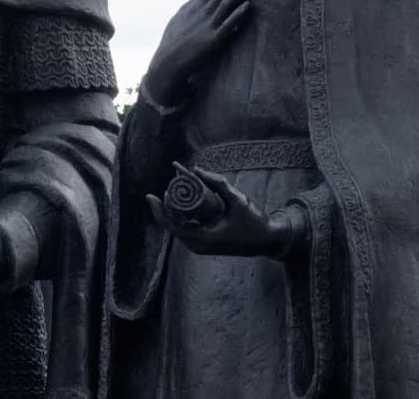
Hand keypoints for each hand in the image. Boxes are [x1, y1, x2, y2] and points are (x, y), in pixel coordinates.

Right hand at [141, 0, 256, 105]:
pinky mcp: (213, 40)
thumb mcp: (179, 19)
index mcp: (194, 5)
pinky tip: (248, 5)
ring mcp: (207, 24)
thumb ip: (191, 7)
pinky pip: (227, 25)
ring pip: (227, 1)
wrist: (167, 64)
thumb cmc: (173, 43)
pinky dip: (237, 14)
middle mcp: (201, 11)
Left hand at [145, 164, 293, 257]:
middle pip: (173, 227)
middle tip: (167, 188)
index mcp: (205, 238)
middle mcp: (200, 246)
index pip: (173, 227)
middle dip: (166, 208)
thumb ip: (218, 183)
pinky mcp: (205, 244)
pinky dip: (182, 217)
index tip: (150, 195)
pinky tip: (181, 203)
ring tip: (173, 192)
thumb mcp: (237, 199)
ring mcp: (202, 247)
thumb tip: (196, 170)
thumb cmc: (254, 221)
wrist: (268, 239)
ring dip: (173, 212)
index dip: (159, 211)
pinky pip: (187, 230)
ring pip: (179, 229)